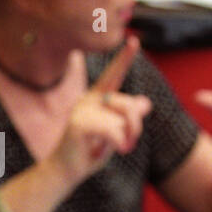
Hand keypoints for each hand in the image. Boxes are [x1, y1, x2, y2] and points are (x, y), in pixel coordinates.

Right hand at [50, 37, 151, 185]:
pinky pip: (112, 130)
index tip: (134, 41)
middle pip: (127, 104)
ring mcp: (82, 110)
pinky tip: (116, 150)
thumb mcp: (114, 133)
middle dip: (135, 127)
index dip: (125, 58)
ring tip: (117, 149)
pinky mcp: (78, 125)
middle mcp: (88, 99)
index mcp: (96, 98)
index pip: (114, 75)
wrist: (66, 171)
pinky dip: (119, 142)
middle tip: (129, 144)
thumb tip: (146, 103)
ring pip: (122, 119)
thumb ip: (127, 118)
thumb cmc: (89, 151)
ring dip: (126, 138)